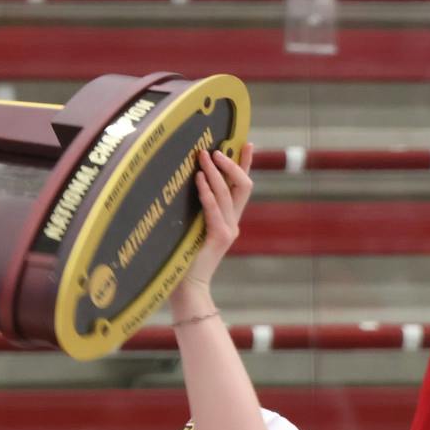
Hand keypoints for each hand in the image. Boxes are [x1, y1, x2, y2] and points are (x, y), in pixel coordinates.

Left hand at [171, 146, 253, 313]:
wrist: (188, 287)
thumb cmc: (183, 258)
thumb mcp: (191, 228)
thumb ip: (196, 210)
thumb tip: (185, 181)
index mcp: (229, 220)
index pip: (242, 186)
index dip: (246, 164)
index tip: (247, 142)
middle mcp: (233, 223)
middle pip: (242, 185)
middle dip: (231, 163)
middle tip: (214, 149)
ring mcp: (229, 230)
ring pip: (227, 193)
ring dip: (214, 172)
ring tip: (202, 156)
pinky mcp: (219, 237)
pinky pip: (213, 208)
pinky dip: (206, 191)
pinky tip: (198, 178)